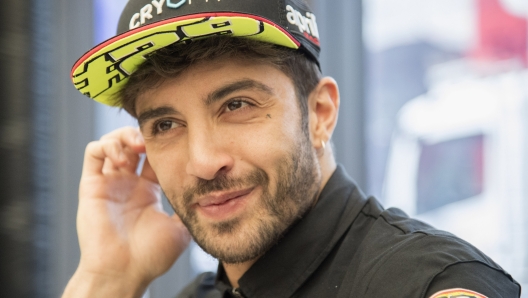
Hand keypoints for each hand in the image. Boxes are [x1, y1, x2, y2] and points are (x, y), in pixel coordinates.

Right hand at [63, 127, 189, 297]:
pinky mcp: (92, 186)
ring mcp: (110, 184)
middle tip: (154, 138)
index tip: (175, 141)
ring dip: (124, 136)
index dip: (162, 145)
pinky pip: (93, 153)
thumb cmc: (151, 257)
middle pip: (132, 145)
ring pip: (112, 143)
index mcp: (148, 191)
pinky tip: (122, 156)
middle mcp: (128, 184)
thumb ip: (190, 209)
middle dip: (143, 135)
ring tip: (138, 144)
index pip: (153, 156)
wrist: (125, 272)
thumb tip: (210, 195)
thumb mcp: (180, 228)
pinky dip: (106, 145)